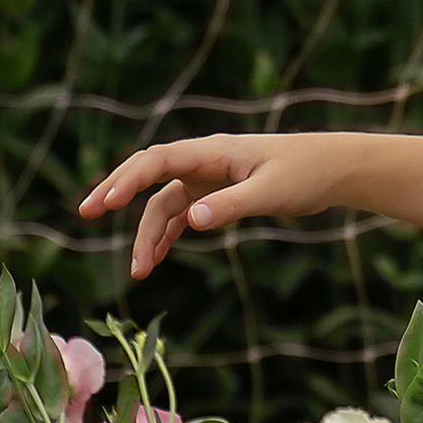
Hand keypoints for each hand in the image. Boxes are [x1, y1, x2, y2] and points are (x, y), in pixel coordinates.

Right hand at [79, 131, 346, 278]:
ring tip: (139, 270)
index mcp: (213, 151)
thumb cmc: (306, 173)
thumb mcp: (270, 192)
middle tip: (87, 214)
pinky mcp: (218, 194)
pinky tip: (156, 258)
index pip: (158, 160)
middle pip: (149, 175)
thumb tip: (191, 221)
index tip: (105, 203)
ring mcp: (209, 178)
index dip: (127, 179)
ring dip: (149, 233)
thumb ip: (231, 206)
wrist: (335, 168)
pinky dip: (168, 234)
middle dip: (117, 192)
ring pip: (165, 203)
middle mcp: (204, 161)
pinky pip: (182, 213)